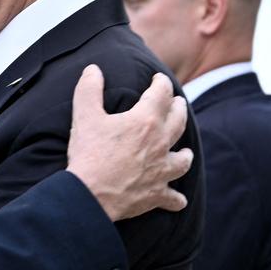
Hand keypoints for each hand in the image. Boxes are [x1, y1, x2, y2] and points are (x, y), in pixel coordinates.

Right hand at [66, 65, 192, 220]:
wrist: (90, 194)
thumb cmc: (88, 153)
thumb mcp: (84, 115)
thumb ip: (89, 89)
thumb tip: (93, 69)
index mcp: (145, 121)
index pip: (161, 94)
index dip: (161, 83)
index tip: (158, 79)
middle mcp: (160, 143)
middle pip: (178, 121)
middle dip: (179, 109)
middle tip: (178, 103)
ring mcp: (161, 170)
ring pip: (183, 160)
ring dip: (185, 154)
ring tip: (185, 152)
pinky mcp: (157, 194)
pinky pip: (174, 198)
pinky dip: (177, 199)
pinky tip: (178, 200)